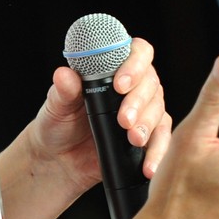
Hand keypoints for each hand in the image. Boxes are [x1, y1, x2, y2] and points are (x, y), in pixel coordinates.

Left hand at [36, 37, 172, 188]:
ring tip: (133, 139)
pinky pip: (161, 139)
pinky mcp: (147, 136)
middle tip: (124, 120)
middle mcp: (132, 86)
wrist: (57, 161)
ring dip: (148, 124)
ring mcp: (142, 111)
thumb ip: (63, 90)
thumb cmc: (57, 124)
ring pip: (158, 109)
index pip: (136, 53)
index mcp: (112, 69)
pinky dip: (158, 151)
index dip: (134, 64)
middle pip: (150, 83)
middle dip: (138, 101)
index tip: (120, 84)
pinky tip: (149, 166)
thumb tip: (64, 74)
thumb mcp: (56, 106)